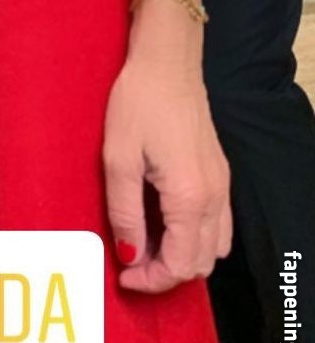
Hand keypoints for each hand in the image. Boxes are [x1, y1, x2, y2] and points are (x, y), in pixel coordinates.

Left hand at [103, 51, 230, 292]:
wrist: (167, 61)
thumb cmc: (138, 103)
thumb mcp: (119, 159)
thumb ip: (125, 213)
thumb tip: (130, 255)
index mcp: (190, 198)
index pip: (180, 265)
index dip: (150, 280)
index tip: (122, 275)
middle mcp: (215, 199)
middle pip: (200, 263)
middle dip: (165, 272)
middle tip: (130, 260)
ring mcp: (223, 186)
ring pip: (213, 248)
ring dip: (182, 257)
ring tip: (145, 242)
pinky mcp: (221, 174)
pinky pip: (217, 226)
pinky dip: (194, 238)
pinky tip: (164, 222)